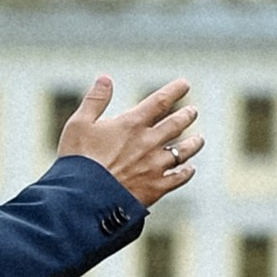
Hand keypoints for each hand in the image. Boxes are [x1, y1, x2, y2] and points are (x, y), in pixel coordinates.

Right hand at [58, 73, 201, 207]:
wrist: (84, 198)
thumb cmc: (78, 160)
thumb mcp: (79, 124)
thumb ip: (95, 100)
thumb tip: (105, 78)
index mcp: (132, 124)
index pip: (160, 101)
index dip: (175, 90)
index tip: (185, 84)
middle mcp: (149, 142)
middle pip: (176, 124)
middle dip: (187, 115)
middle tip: (193, 111)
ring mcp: (155, 165)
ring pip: (183, 151)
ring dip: (193, 144)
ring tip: (199, 139)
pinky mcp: (156, 187)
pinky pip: (179, 178)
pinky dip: (186, 172)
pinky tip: (189, 169)